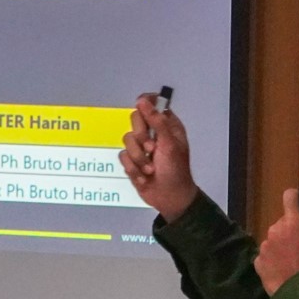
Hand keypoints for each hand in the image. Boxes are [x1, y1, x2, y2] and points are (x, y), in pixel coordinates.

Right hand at [119, 93, 198, 221]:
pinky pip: (123, 157)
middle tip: (151, 149)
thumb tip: (143, 101)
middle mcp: (153, 133)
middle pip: (135, 119)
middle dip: (141, 137)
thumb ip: (157, 121)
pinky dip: (133, 168)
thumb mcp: (169, 144)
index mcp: (167, 125)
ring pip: (127, 140)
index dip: (146, 102)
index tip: (141, 106)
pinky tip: (144, 176)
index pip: (153, 103)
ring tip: (150, 169)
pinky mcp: (132, 160)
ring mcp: (142, 146)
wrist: (169, 198)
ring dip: (139, 158)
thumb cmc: (175, 170)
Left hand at [254, 189, 298, 294]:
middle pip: (283, 222)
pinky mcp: (257, 261)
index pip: (289, 197)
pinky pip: (265, 255)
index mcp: (293, 223)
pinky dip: (272, 259)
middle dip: (291, 229)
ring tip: (292, 261)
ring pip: (273, 239)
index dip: (294, 197)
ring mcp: (264, 246)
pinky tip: (282, 270)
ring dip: (281, 245)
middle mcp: (274, 230)